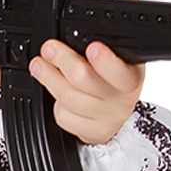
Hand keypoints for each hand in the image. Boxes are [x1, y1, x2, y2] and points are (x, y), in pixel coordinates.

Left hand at [28, 39, 143, 145]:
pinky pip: (64, 116)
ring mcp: (106, 119)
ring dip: (49, 78)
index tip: (92, 48)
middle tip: (49, 49)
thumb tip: (70, 37)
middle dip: (63, 60)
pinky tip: (54, 92)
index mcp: (130, 77)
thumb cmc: (114, 81)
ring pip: (69, 98)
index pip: (120, 73)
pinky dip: (55, 103)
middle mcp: (120, 100)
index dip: (106, 62)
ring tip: (39, 65)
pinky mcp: (91, 133)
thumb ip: (101, 49)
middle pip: (85, 80)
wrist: (117, 114)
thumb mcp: (118, 60)